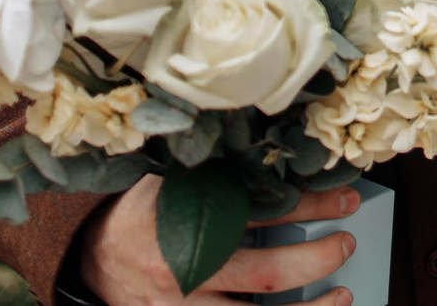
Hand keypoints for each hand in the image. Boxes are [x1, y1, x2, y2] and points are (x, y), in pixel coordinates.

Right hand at [77, 175, 360, 304]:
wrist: (91, 257)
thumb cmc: (138, 210)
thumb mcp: (169, 178)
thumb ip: (215, 170)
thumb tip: (274, 146)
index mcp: (184, 218)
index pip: (260, 210)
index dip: (308, 204)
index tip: (343, 195)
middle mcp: (185, 268)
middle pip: (266, 270)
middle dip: (316, 258)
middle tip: (345, 243)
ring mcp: (182, 305)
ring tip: (341, 295)